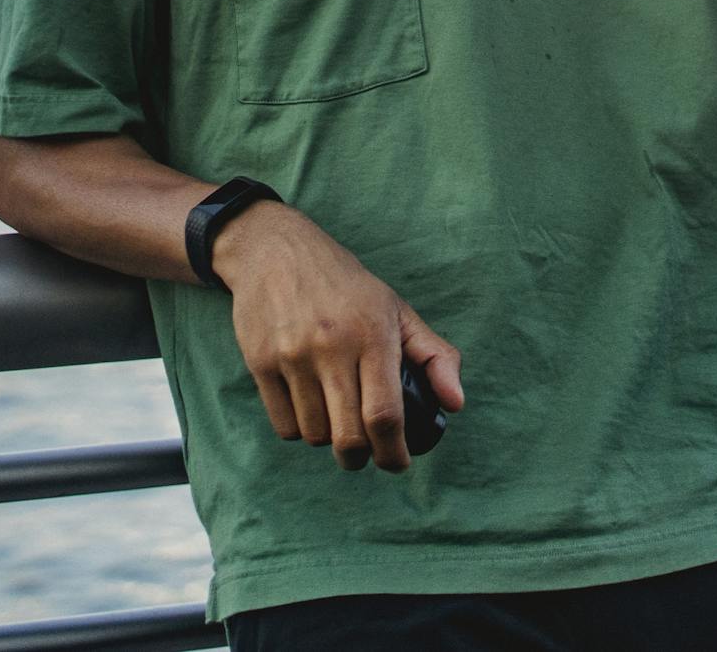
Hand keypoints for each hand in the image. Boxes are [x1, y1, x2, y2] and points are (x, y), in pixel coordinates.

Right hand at [211, 202, 465, 473]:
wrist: (277, 252)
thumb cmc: (347, 287)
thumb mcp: (397, 310)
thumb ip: (434, 357)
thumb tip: (456, 404)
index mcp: (373, 334)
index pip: (385, 414)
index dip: (394, 452)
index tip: (400, 463)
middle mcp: (332, 346)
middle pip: (348, 435)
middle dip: (362, 457)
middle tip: (367, 454)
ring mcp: (292, 356)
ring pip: (314, 435)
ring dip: (329, 440)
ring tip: (337, 418)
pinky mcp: (260, 363)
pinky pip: (283, 426)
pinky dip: (300, 430)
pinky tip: (310, 408)